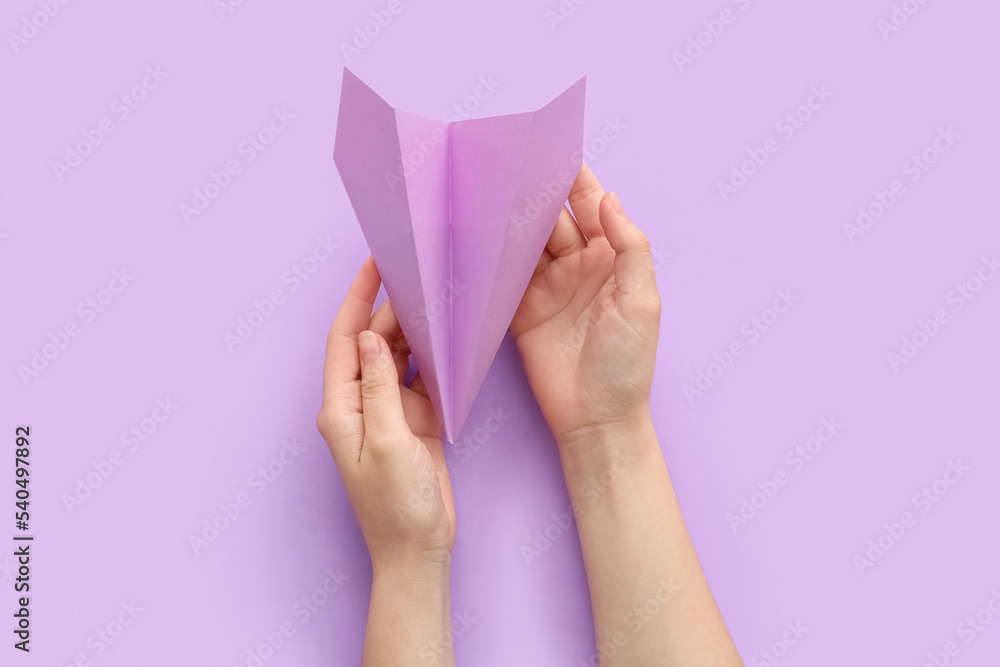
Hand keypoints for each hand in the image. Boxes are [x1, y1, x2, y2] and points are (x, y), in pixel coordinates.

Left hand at [317, 257, 455, 569]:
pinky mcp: (414, 423)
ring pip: (397, 358)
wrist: (418, 548)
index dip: (356, 299)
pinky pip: (420, 380)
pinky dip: (431, 359)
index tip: (373, 265)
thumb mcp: (387, 442)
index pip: (344, 340)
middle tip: (418, 277)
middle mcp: (360, 405)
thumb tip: (374, 337)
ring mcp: (388, 413)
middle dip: (390, 309)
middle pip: (372, 343)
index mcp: (342, 408)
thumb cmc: (396, 506)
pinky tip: (445, 339)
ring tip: (433, 299)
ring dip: (412, 331)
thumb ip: (380, 387)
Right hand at [510, 164, 661, 450]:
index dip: (574, 179)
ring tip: (484, 192)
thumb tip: (609, 198)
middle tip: (504, 164)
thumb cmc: (628, 364)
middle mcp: (578, 267)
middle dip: (531, 192)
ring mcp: (547, 288)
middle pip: (551, 219)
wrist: (595, 420)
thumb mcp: (641, 303)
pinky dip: (491, 260)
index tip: (552, 149)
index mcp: (612, 259)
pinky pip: (504, 277)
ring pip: (525, 243)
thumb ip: (630, 248)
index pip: (592, 207)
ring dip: (508, 221)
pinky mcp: (521, 312)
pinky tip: (476, 238)